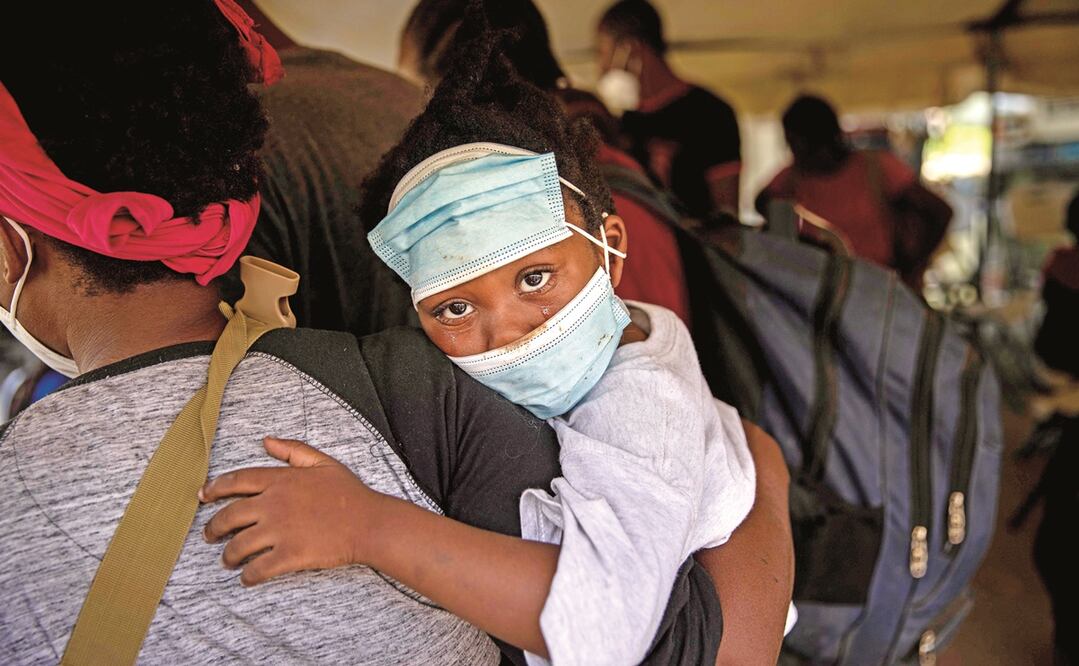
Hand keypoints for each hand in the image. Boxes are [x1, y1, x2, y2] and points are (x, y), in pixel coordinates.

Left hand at [199, 437, 381, 585]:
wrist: (369, 523)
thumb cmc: (349, 493)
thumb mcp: (323, 462)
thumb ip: (293, 449)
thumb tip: (266, 441)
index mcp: (280, 480)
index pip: (236, 481)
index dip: (215, 489)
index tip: (203, 496)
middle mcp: (273, 504)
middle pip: (228, 516)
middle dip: (213, 528)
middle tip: (210, 535)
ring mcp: (279, 531)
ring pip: (238, 546)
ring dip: (228, 556)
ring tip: (227, 561)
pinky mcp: (288, 555)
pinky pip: (257, 569)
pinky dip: (248, 576)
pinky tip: (247, 577)